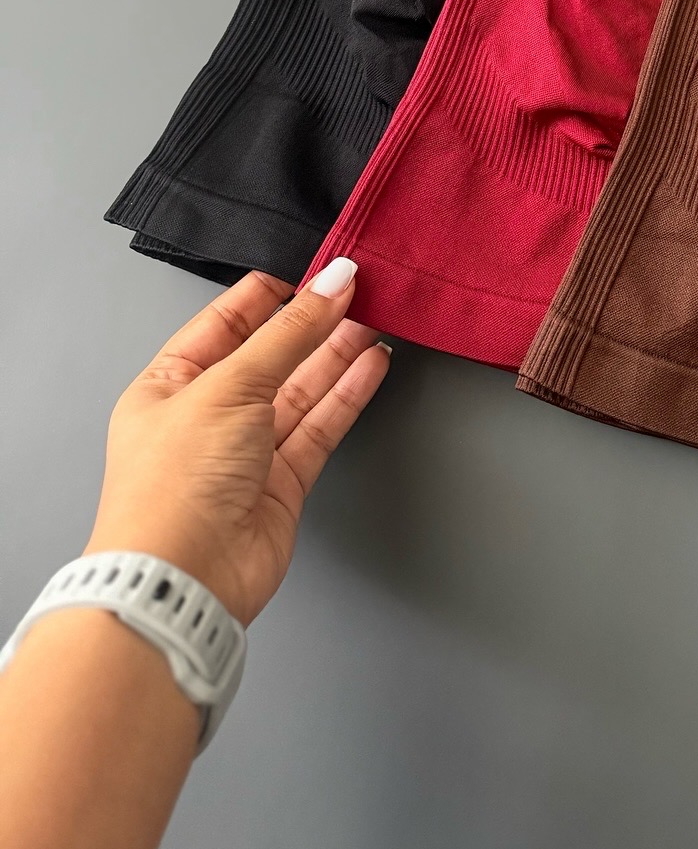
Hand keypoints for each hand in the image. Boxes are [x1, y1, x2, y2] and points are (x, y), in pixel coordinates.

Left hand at [84, 260, 388, 625]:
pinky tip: (372, 363)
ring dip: (339, 353)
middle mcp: (207, 416)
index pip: (224, 323)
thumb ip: (289, 334)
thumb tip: (332, 284)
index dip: (270, 294)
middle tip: (358, 287)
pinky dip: (348, 393)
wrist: (183, 580)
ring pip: (301, 389)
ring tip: (377, 316)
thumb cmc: (173, 488)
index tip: (315, 267)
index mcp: (168, 385)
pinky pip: (320, 425)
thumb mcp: (227, 388)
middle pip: (270, 354)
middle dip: (314, 321)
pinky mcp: (282, 481)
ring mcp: (246, 450)